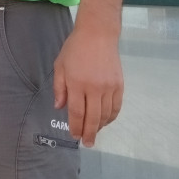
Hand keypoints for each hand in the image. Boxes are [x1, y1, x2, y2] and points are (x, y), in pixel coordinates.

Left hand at [53, 25, 122, 146]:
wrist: (98, 35)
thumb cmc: (74, 49)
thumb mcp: (60, 66)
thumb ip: (59, 88)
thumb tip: (59, 107)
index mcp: (76, 83)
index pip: (76, 112)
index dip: (75, 126)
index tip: (75, 136)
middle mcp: (94, 88)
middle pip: (92, 117)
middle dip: (89, 133)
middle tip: (87, 143)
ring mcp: (108, 88)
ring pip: (106, 114)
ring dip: (100, 126)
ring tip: (94, 132)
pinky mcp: (119, 85)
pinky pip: (116, 107)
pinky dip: (111, 117)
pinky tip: (105, 120)